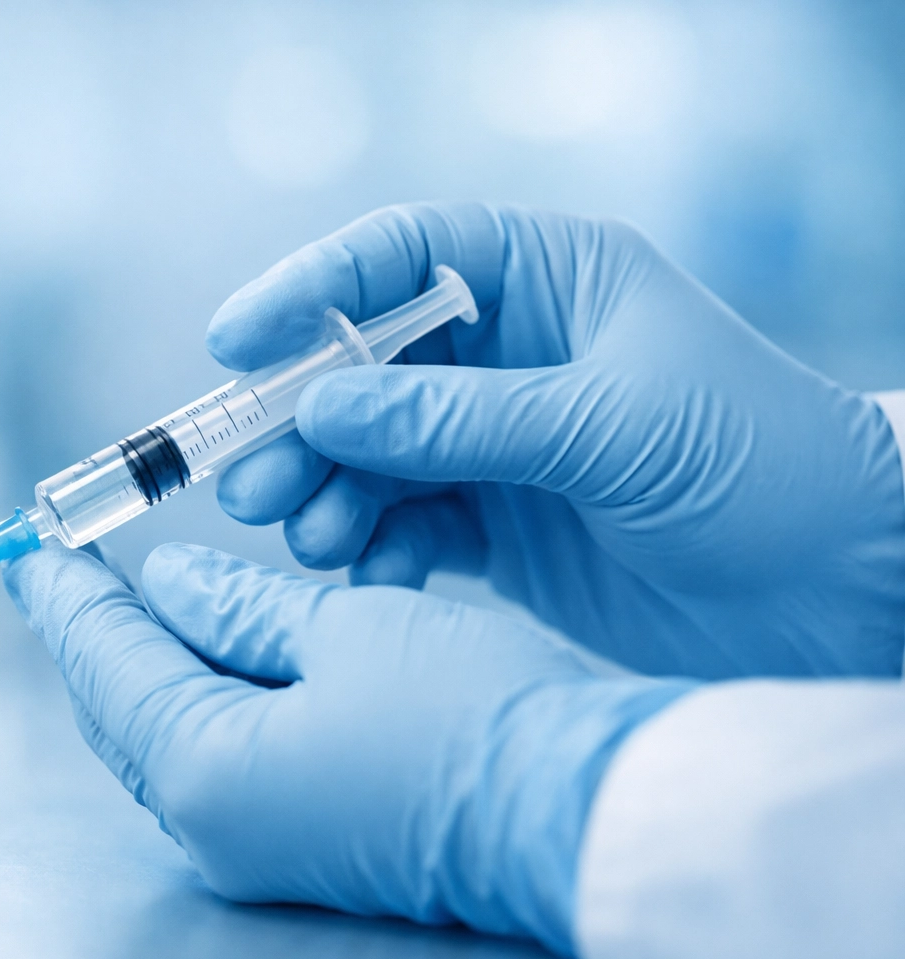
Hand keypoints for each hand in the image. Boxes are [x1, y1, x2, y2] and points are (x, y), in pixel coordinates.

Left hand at [4, 540, 687, 955]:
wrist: (579, 815)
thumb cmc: (474, 719)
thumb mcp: (348, 633)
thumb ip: (242, 608)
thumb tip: (175, 584)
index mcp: (206, 768)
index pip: (106, 663)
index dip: (66, 596)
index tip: (30, 546)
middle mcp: (213, 823)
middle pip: (123, 706)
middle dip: (98, 630)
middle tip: (75, 565)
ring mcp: (256, 843)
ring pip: (170, 731)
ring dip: (154, 659)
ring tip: (142, 590)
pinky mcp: (300, 841)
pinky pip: (221, 756)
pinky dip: (208, 693)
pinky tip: (219, 643)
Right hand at [209, 203, 904, 678]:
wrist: (835, 588)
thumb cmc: (756, 466)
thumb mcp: (606, 425)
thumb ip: (457, 418)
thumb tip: (322, 406)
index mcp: (547, 280)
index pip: (400, 257)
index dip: (310, 290)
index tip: (237, 341)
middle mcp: (508, 354)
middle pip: (362, 368)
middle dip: (300, 423)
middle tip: (253, 482)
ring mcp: (495, 443)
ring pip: (369, 455)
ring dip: (324, 494)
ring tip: (308, 537)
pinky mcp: (496, 526)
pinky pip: (403, 527)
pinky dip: (373, 552)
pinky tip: (366, 575)